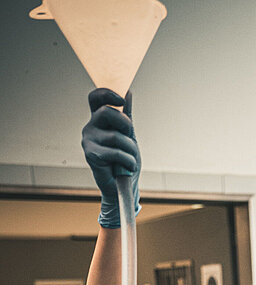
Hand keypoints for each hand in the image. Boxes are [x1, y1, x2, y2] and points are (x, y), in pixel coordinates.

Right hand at [81, 88, 140, 227]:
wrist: (123, 186)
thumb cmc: (126, 161)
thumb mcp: (129, 136)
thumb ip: (127, 115)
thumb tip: (128, 92)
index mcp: (99, 121)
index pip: (95, 98)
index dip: (107, 93)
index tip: (122, 101)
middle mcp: (90, 127)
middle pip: (107, 112)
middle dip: (125, 124)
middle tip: (130, 138)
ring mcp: (88, 140)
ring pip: (116, 136)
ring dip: (131, 150)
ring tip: (130, 160)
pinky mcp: (90, 155)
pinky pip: (116, 152)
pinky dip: (128, 161)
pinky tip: (126, 167)